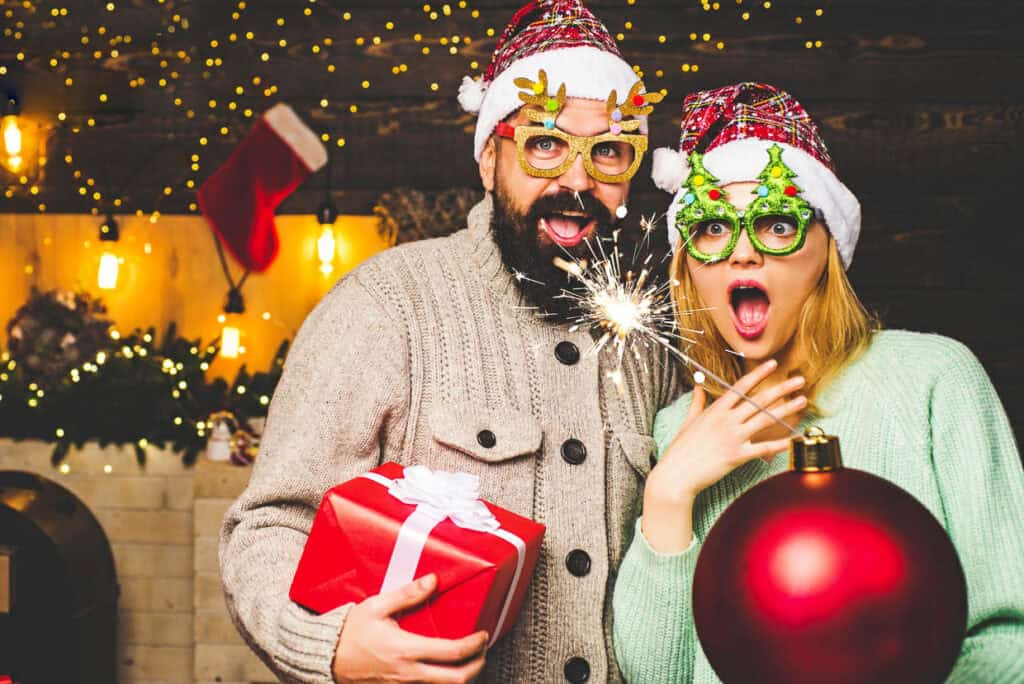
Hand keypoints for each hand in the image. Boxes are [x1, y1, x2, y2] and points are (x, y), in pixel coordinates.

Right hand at [333, 573, 487, 683]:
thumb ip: (407, 594)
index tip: (483, 635)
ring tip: (467, 661)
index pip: (453, 652)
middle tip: (482, 651)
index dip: (475, 645)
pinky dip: (442, 682)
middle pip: (456, 680)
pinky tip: (444, 670)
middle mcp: (409, 673)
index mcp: (406, 650)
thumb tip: (433, 580)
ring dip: (461, 677)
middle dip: (477, 666)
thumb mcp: (377, 606)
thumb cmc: (350, 632)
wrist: (326, 658)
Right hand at [642, 359, 806, 551]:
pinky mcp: (737, 456)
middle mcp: (727, 420)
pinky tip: (794, 438)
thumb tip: (698, 386)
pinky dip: (780, 444)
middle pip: (759, 400)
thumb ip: (698, 402)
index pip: (741, 387)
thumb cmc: (681, 449)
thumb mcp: (688, 421)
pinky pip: (763, 448)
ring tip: (802, 401)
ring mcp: (733, 437)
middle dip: (781, 388)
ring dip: (786, 409)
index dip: (758, 374)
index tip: (773, 364)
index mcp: (716, 410)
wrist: (677, 474)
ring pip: (765, 419)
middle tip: (799, 380)